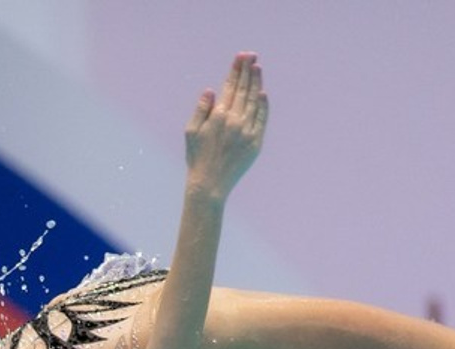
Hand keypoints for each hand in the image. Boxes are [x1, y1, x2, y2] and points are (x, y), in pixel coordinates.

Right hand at [184, 53, 268, 200]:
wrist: (209, 185)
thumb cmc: (197, 158)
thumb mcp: (191, 131)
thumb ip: (201, 109)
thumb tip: (211, 90)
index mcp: (219, 116)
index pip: (230, 86)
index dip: (236, 69)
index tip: (240, 56)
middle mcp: (235, 121)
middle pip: (244, 89)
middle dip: (247, 70)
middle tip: (251, 55)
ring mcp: (247, 132)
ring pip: (254, 101)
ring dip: (256, 83)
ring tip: (257, 68)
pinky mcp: (255, 143)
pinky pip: (261, 119)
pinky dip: (263, 105)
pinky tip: (263, 94)